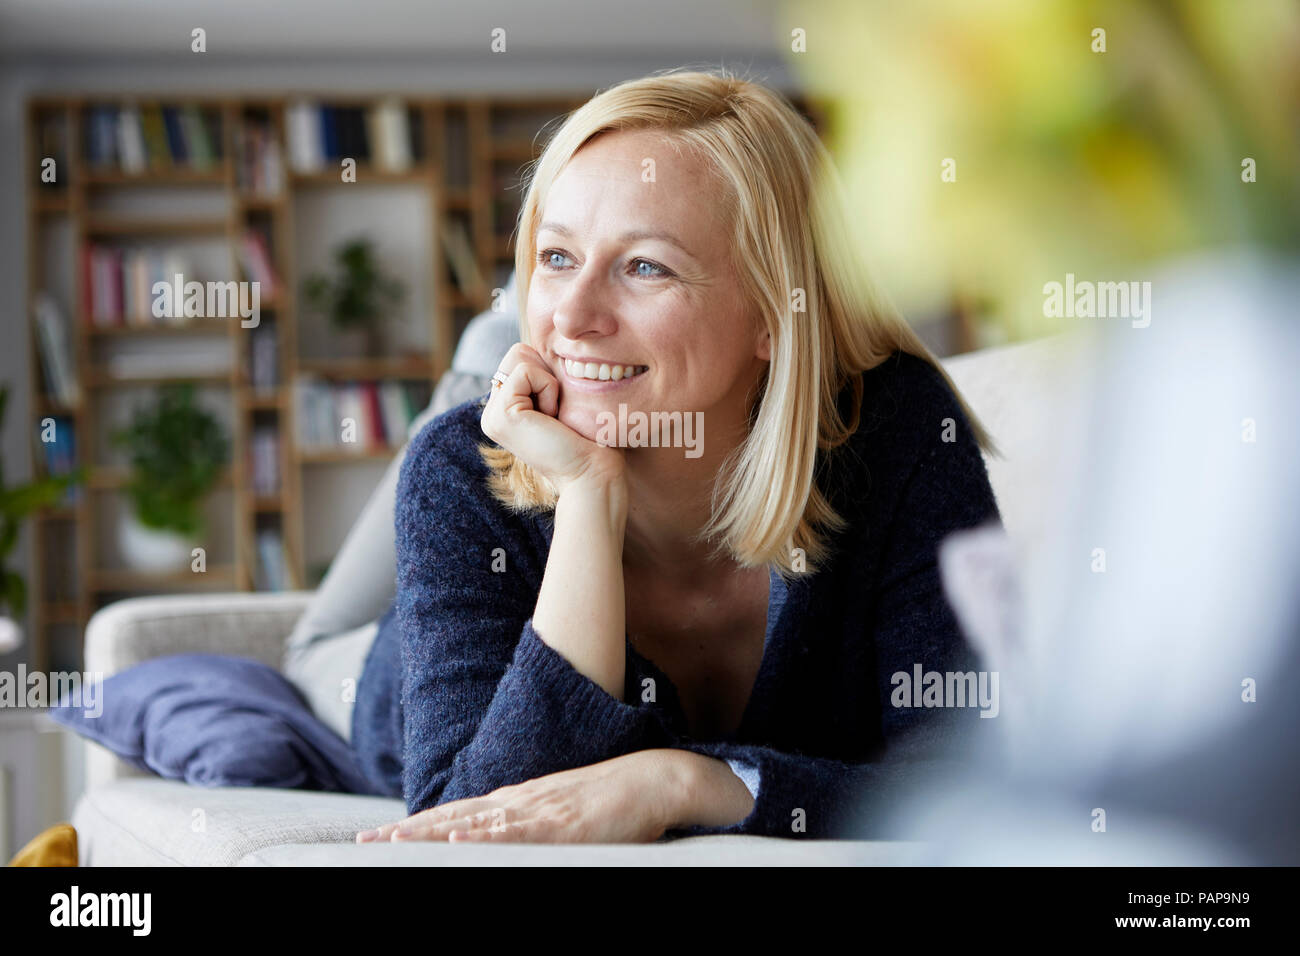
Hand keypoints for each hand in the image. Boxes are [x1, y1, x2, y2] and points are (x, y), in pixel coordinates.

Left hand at [355, 750, 686, 843]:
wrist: (653, 779)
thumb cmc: (609, 800)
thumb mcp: (557, 812)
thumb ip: (524, 823)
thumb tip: (488, 837)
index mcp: (517, 800)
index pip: (455, 812)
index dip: (415, 824)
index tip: (379, 834)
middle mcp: (519, 801)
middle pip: (452, 815)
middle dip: (407, 830)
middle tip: (364, 840)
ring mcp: (539, 811)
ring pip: (475, 823)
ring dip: (431, 832)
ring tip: (392, 841)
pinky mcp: (563, 824)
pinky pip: (518, 832)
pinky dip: (485, 835)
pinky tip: (457, 838)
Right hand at [480, 343, 625, 495]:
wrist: (592, 473)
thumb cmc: (588, 439)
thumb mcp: (561, 399)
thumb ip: (543, 375)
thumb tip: (542, 344)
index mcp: (504, 408)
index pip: (522, 356)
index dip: (549, 372)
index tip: (559, 410)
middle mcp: (492, 412)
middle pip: (517, 351)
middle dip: (546, 374)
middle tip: (557, 413)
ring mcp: (491, 415)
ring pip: (520, 356)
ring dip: (548, 383)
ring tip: (554, 417)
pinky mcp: (500, 415)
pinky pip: (526, 371)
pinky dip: (548, 389)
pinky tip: (552, 419)